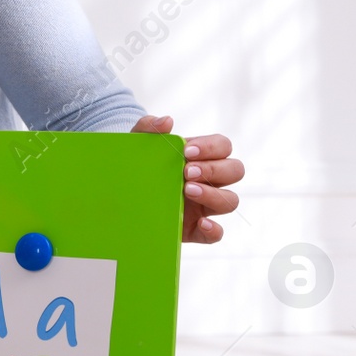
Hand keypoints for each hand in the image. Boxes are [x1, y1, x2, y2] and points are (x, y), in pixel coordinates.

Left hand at [132, 114, 242, 243]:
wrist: (121, 195)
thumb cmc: (137, 165)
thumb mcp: (137, 145)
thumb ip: (148, 128)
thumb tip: (167, 121)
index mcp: (201, 157)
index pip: (223, 146)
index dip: (211, 147)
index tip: (186, 151)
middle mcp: (209, 180)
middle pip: (235, 171)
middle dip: (214, 169)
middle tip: (186, 172)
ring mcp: (205, 205)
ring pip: (230, 200)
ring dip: (213, 195)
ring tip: (186, 190)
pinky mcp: (195, 229)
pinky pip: (216, 233)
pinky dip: (214, 229)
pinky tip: (202, 223)